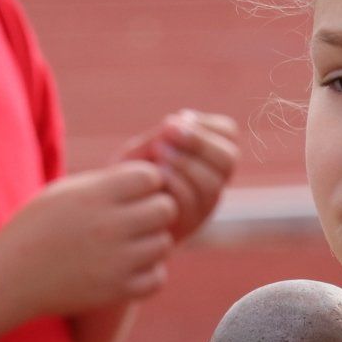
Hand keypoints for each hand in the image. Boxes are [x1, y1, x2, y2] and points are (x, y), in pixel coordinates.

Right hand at [0, 162, 178, 315]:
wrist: (9, 277)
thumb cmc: (39, 227)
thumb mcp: (65, 192)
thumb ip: (108, 182)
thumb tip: (154, 175)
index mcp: (94, 196)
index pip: (151, 177)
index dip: (147, 182)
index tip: (133, 193)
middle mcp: (108, 227)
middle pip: (166, 209)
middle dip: (155, 210)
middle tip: (137, 218)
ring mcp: (115, 261)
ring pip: (164, 243)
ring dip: (151, 242)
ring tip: (129, 243)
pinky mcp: (116, 290)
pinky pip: (158, 277)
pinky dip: (149, 273)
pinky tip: (130, 267)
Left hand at [118, 110, 239, 241]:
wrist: (112, 213)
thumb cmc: (128, 175)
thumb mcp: (145, 148)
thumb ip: (164, 135)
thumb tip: (183, 121)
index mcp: (209, 157)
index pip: (229, 134)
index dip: (206, 123)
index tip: (177, 118)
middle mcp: (214, 181)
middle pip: (227, 159)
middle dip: (199, 141)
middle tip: (169, 130)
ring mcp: (205, 205)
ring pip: (212, 182)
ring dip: (185, 161)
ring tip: (158, 150)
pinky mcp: (190, 223)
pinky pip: (191, 201)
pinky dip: (174, 181)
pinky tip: (155, 173)